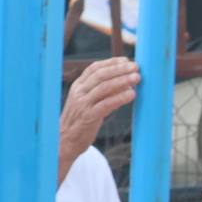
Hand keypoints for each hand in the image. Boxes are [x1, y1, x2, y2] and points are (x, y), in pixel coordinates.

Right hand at [59, 57, 139, 171]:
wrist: (64, 141)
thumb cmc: (80, 121)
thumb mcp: (87, 102)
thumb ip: (102, 92)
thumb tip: (126, 83)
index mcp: (77, 86)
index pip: (94, 68)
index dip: (111, 62)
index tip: (127, 60)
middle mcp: (78, 93)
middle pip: (101, 75)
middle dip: (120, 69)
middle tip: (136, 67)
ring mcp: (82, 105)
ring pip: (104, 87)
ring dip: (122, 81)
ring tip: (137, 78)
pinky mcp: (88, 117)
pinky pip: (106, 104)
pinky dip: (120, 98)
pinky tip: (132, 95)